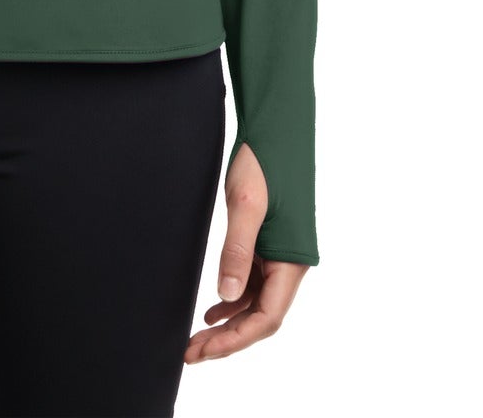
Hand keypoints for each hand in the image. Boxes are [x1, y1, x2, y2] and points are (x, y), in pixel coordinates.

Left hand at [184, 141, 308, 363]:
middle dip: (227, 338)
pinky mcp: (269, 245)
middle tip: (190, 353)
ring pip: (256, 304)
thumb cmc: (263, 162)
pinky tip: (213, 310)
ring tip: (196, 338)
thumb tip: (225, 297)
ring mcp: (280, 256)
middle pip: (260, 318)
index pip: (266, 319)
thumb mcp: (245, 205)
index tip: (202, 350)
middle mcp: (290, 265)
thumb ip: (237, 251)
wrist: (275, 130)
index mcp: (291, 262)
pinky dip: (233, 301)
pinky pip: (253, 285)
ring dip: (229, 323)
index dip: (234, 340)